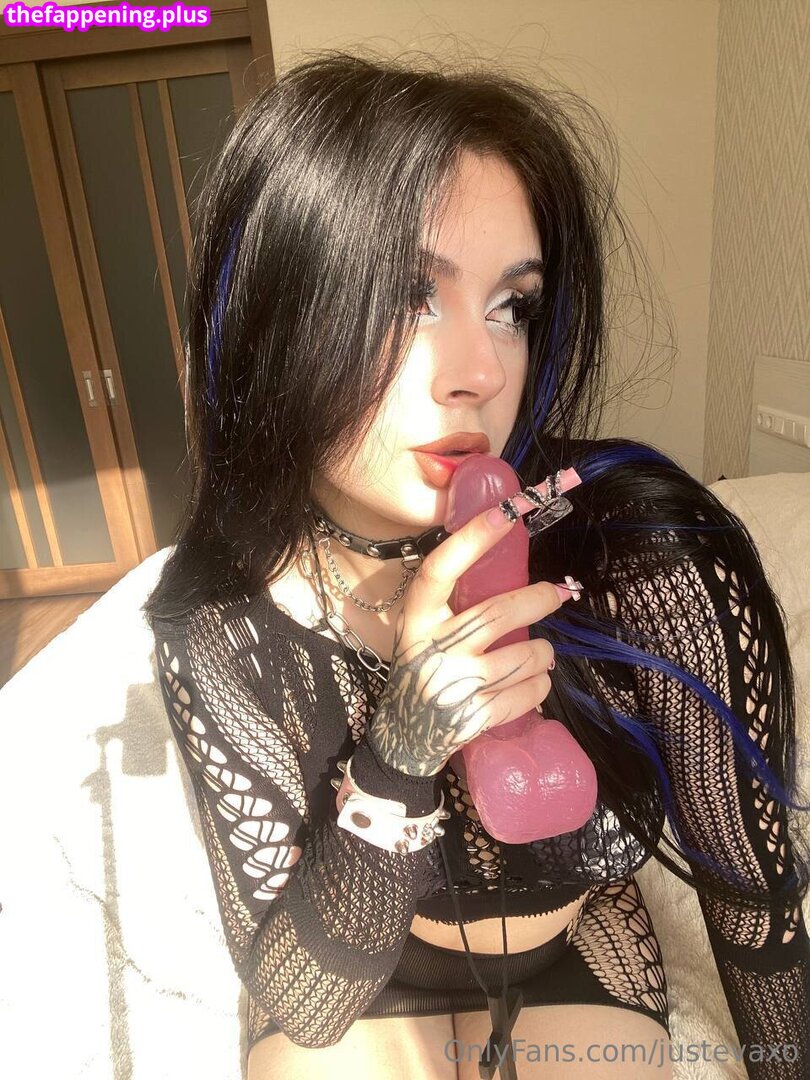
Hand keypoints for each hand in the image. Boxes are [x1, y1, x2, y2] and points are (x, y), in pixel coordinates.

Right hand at [368, 504, 570, 776]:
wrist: (404, 734)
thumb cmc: (424, 666)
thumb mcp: (425, 629)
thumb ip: (454, 602)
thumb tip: (508, 556)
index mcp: (416, 619)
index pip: (440, 570)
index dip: (472, 540)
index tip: (506, 514)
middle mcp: (430, 650)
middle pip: (496, 614)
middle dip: (537, 600)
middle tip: (558, 593)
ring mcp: (452, 687)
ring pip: (522, 657)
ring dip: (544, 652)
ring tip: (544, 652)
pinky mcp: (473, 718)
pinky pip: (527, 694)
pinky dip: (539, 685)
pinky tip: (534, 681)